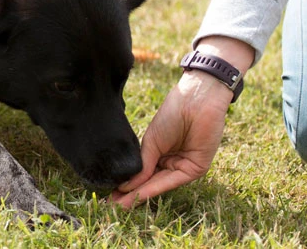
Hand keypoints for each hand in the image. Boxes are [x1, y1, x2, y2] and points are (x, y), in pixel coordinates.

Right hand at [110, 71, 231, 206]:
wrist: (195, 101)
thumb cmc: (172, 114)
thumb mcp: (152, 141)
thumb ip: (142, 164)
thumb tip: (126, 184)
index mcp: (160, 152)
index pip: (143, 173)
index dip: (127, 184)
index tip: (110, 194)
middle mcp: (171, 161)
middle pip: (149, 182)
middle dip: (131, 194)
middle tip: (112, 206)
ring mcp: (183, 166)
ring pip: (158, 184)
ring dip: (140, 195)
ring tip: (120, 205)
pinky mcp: (195, 169)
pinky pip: (171, 181)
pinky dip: (154, 188)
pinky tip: (138, 193)